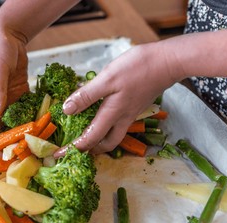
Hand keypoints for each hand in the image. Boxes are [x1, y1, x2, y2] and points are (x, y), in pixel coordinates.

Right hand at [0, 28, 29, 144]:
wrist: (9, 35)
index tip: (0, 155)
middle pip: (2, 126)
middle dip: (9, 140)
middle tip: (21, 154)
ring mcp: (10, 98)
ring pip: (15, 120)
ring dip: (21, 131)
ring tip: (33, 145)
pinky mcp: (20, 92)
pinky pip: (26, 108)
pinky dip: (31, 117)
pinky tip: (41, 126)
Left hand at [54, 44, 176, 156]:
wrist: (168, 62)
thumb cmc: (138, 68)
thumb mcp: (107, 79)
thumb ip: (86, 95)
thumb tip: (66, 110)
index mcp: (113, 115)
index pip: (90, 139)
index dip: (73, 149)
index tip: (58, 155)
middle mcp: (122, 119)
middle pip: (106, 144)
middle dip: (90, 150)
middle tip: (75, 148)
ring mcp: (130, 113)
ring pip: (113, 135)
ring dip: (99, 140)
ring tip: (85, 135)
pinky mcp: (135, 105)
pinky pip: (118, 124)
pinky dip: (106, 126)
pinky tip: (99, 114)